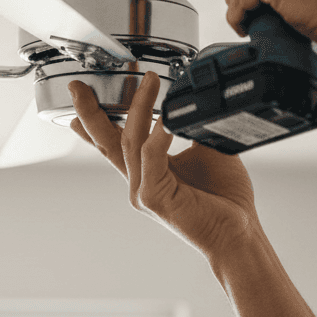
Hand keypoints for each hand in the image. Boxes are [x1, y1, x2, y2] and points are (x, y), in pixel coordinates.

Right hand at [69, 71, 259, 260]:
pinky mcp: (154, 197)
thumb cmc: (225, 199)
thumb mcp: (206, 150)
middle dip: (90, 111)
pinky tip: (167, 114)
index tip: (82, 96)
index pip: (115, 141)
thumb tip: (190, 96)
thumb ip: (190, 125)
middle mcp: (139, 182)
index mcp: (148, 172)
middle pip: (106, 141)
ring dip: (138, 106)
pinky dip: (159, 132)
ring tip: (149, 81)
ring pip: (129, 140)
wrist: (238, 235)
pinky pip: (151, 155)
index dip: (95, 120)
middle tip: (77, 87)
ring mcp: (143, 191)